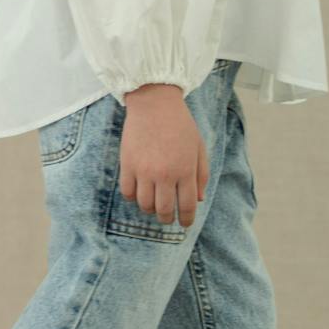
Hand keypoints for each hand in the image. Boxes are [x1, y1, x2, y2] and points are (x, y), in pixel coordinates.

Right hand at [117, 84, 207, 225]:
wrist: (154, 105)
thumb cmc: (180, 125)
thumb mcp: (199, 148)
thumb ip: (201, 175)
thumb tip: (198, 199)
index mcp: (186, 170)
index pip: (187, 206)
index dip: (186, 219)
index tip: (185, 224)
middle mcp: (165, 174)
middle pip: (164, 210)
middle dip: (167, 219)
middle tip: (168, 218)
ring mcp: (144, 171)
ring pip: (145, 205)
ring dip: (150, 210)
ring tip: (153, 206)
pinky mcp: (128, 165)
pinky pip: (128, 192)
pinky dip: (133, 198)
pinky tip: (139, 193)